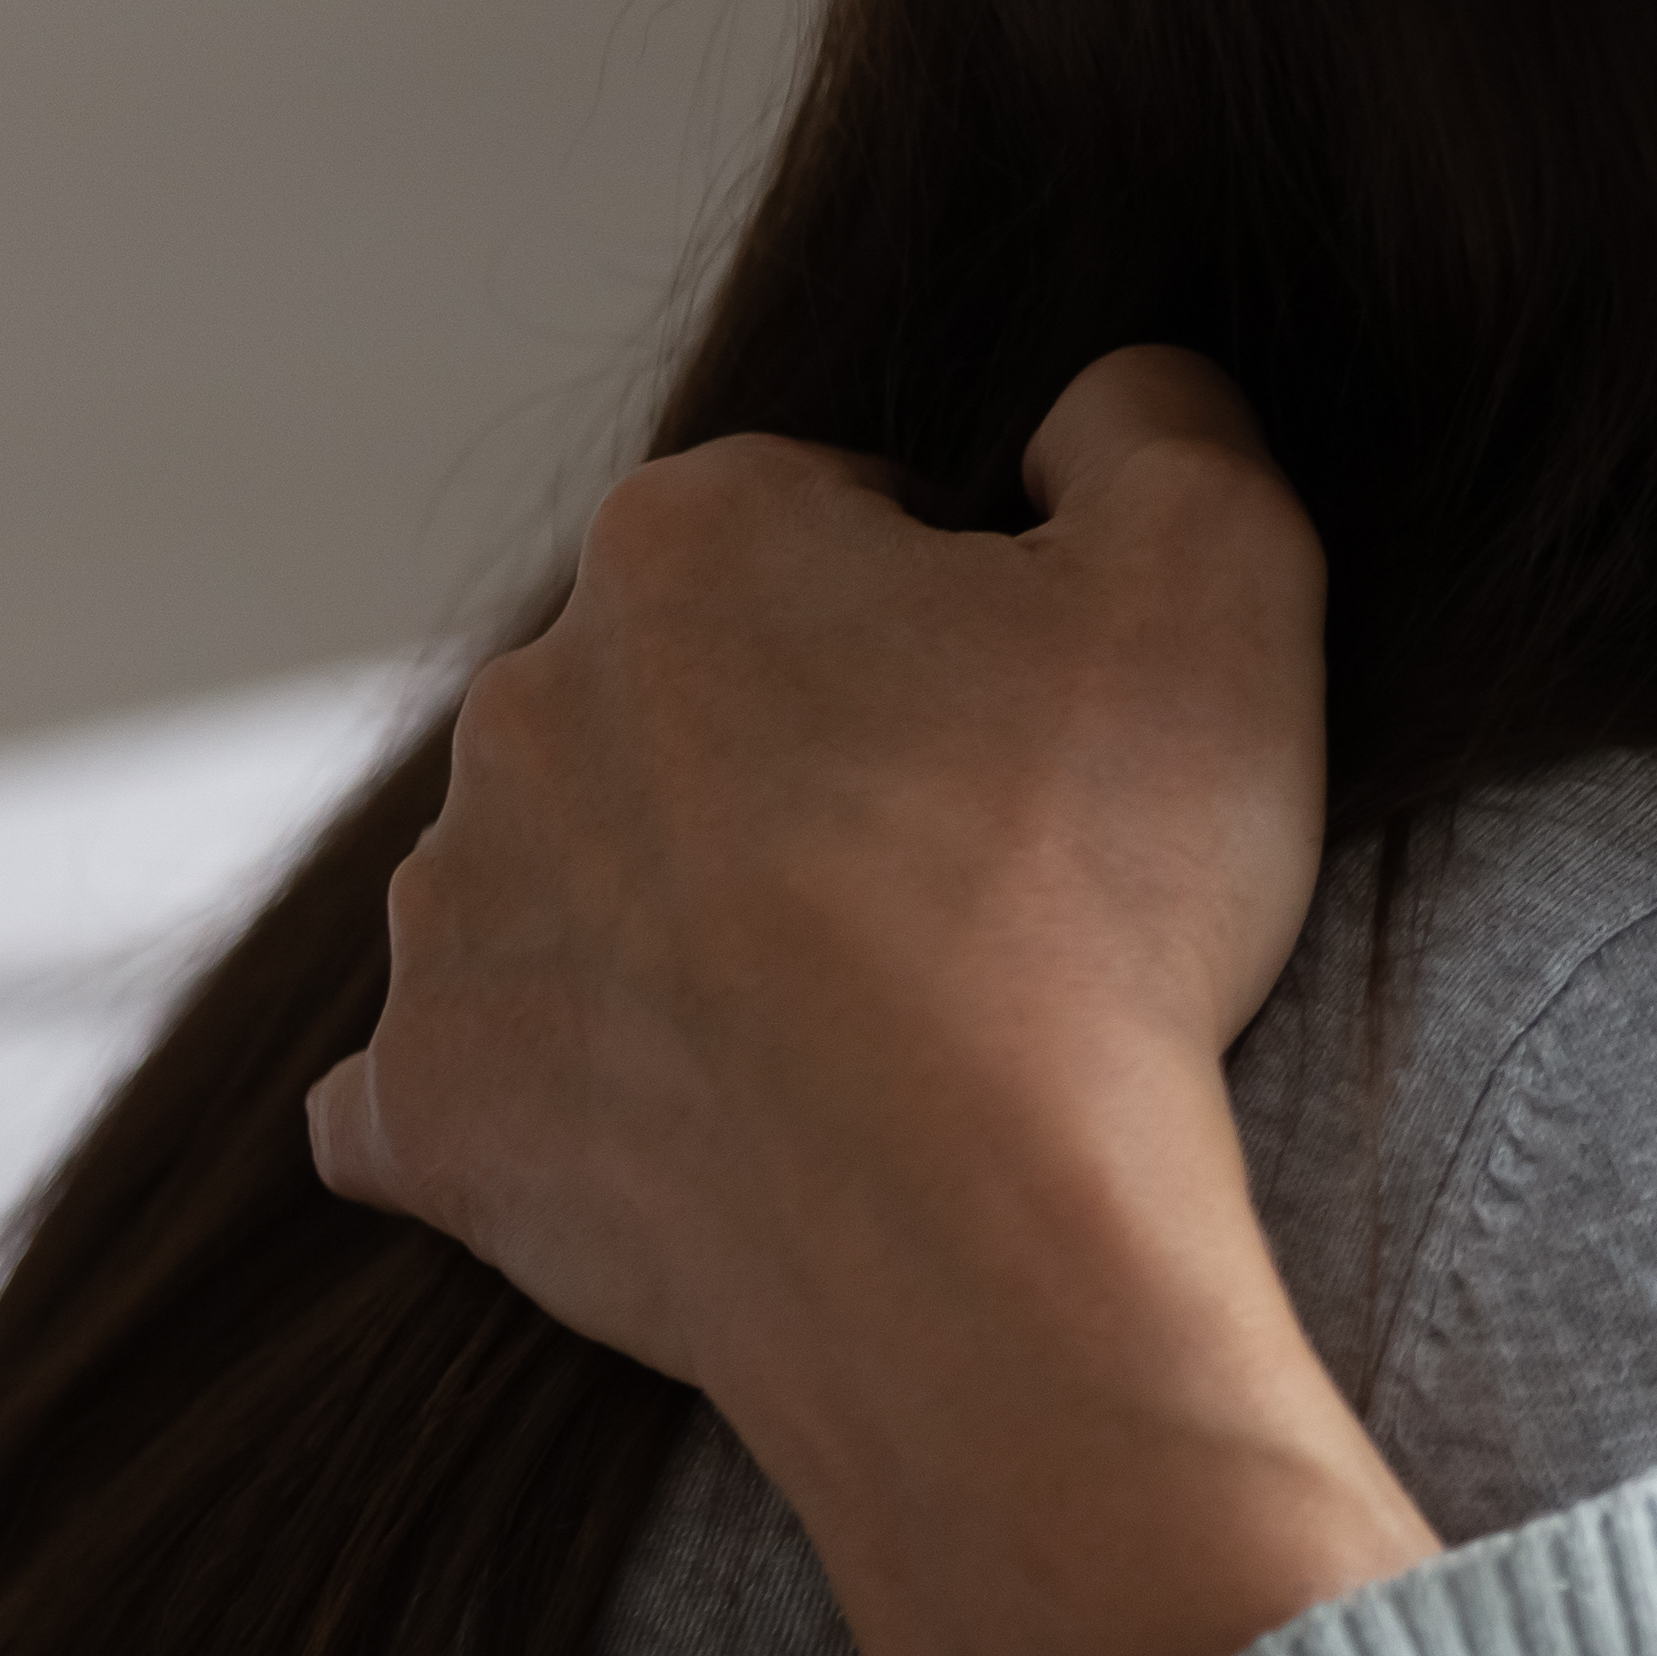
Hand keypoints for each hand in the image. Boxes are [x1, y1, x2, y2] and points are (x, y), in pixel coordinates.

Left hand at [315, 348, 1431, 1655]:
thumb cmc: (1094, 897)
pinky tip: (671, 1123)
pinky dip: (552, 1090)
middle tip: (977, 885)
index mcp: (689, 540)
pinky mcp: (431, 1109)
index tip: (1047, 738)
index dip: (967, 618)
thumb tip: (1080, 413)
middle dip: (811, 758)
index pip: (835, 521)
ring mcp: (455, 918)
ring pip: (577, 871)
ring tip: (866, 1024)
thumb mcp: (1225, 565)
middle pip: (694, 692)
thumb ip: (1154, 418)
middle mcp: (525, 702)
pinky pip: (458, 1076)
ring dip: (686, 917)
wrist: (979, 1241)